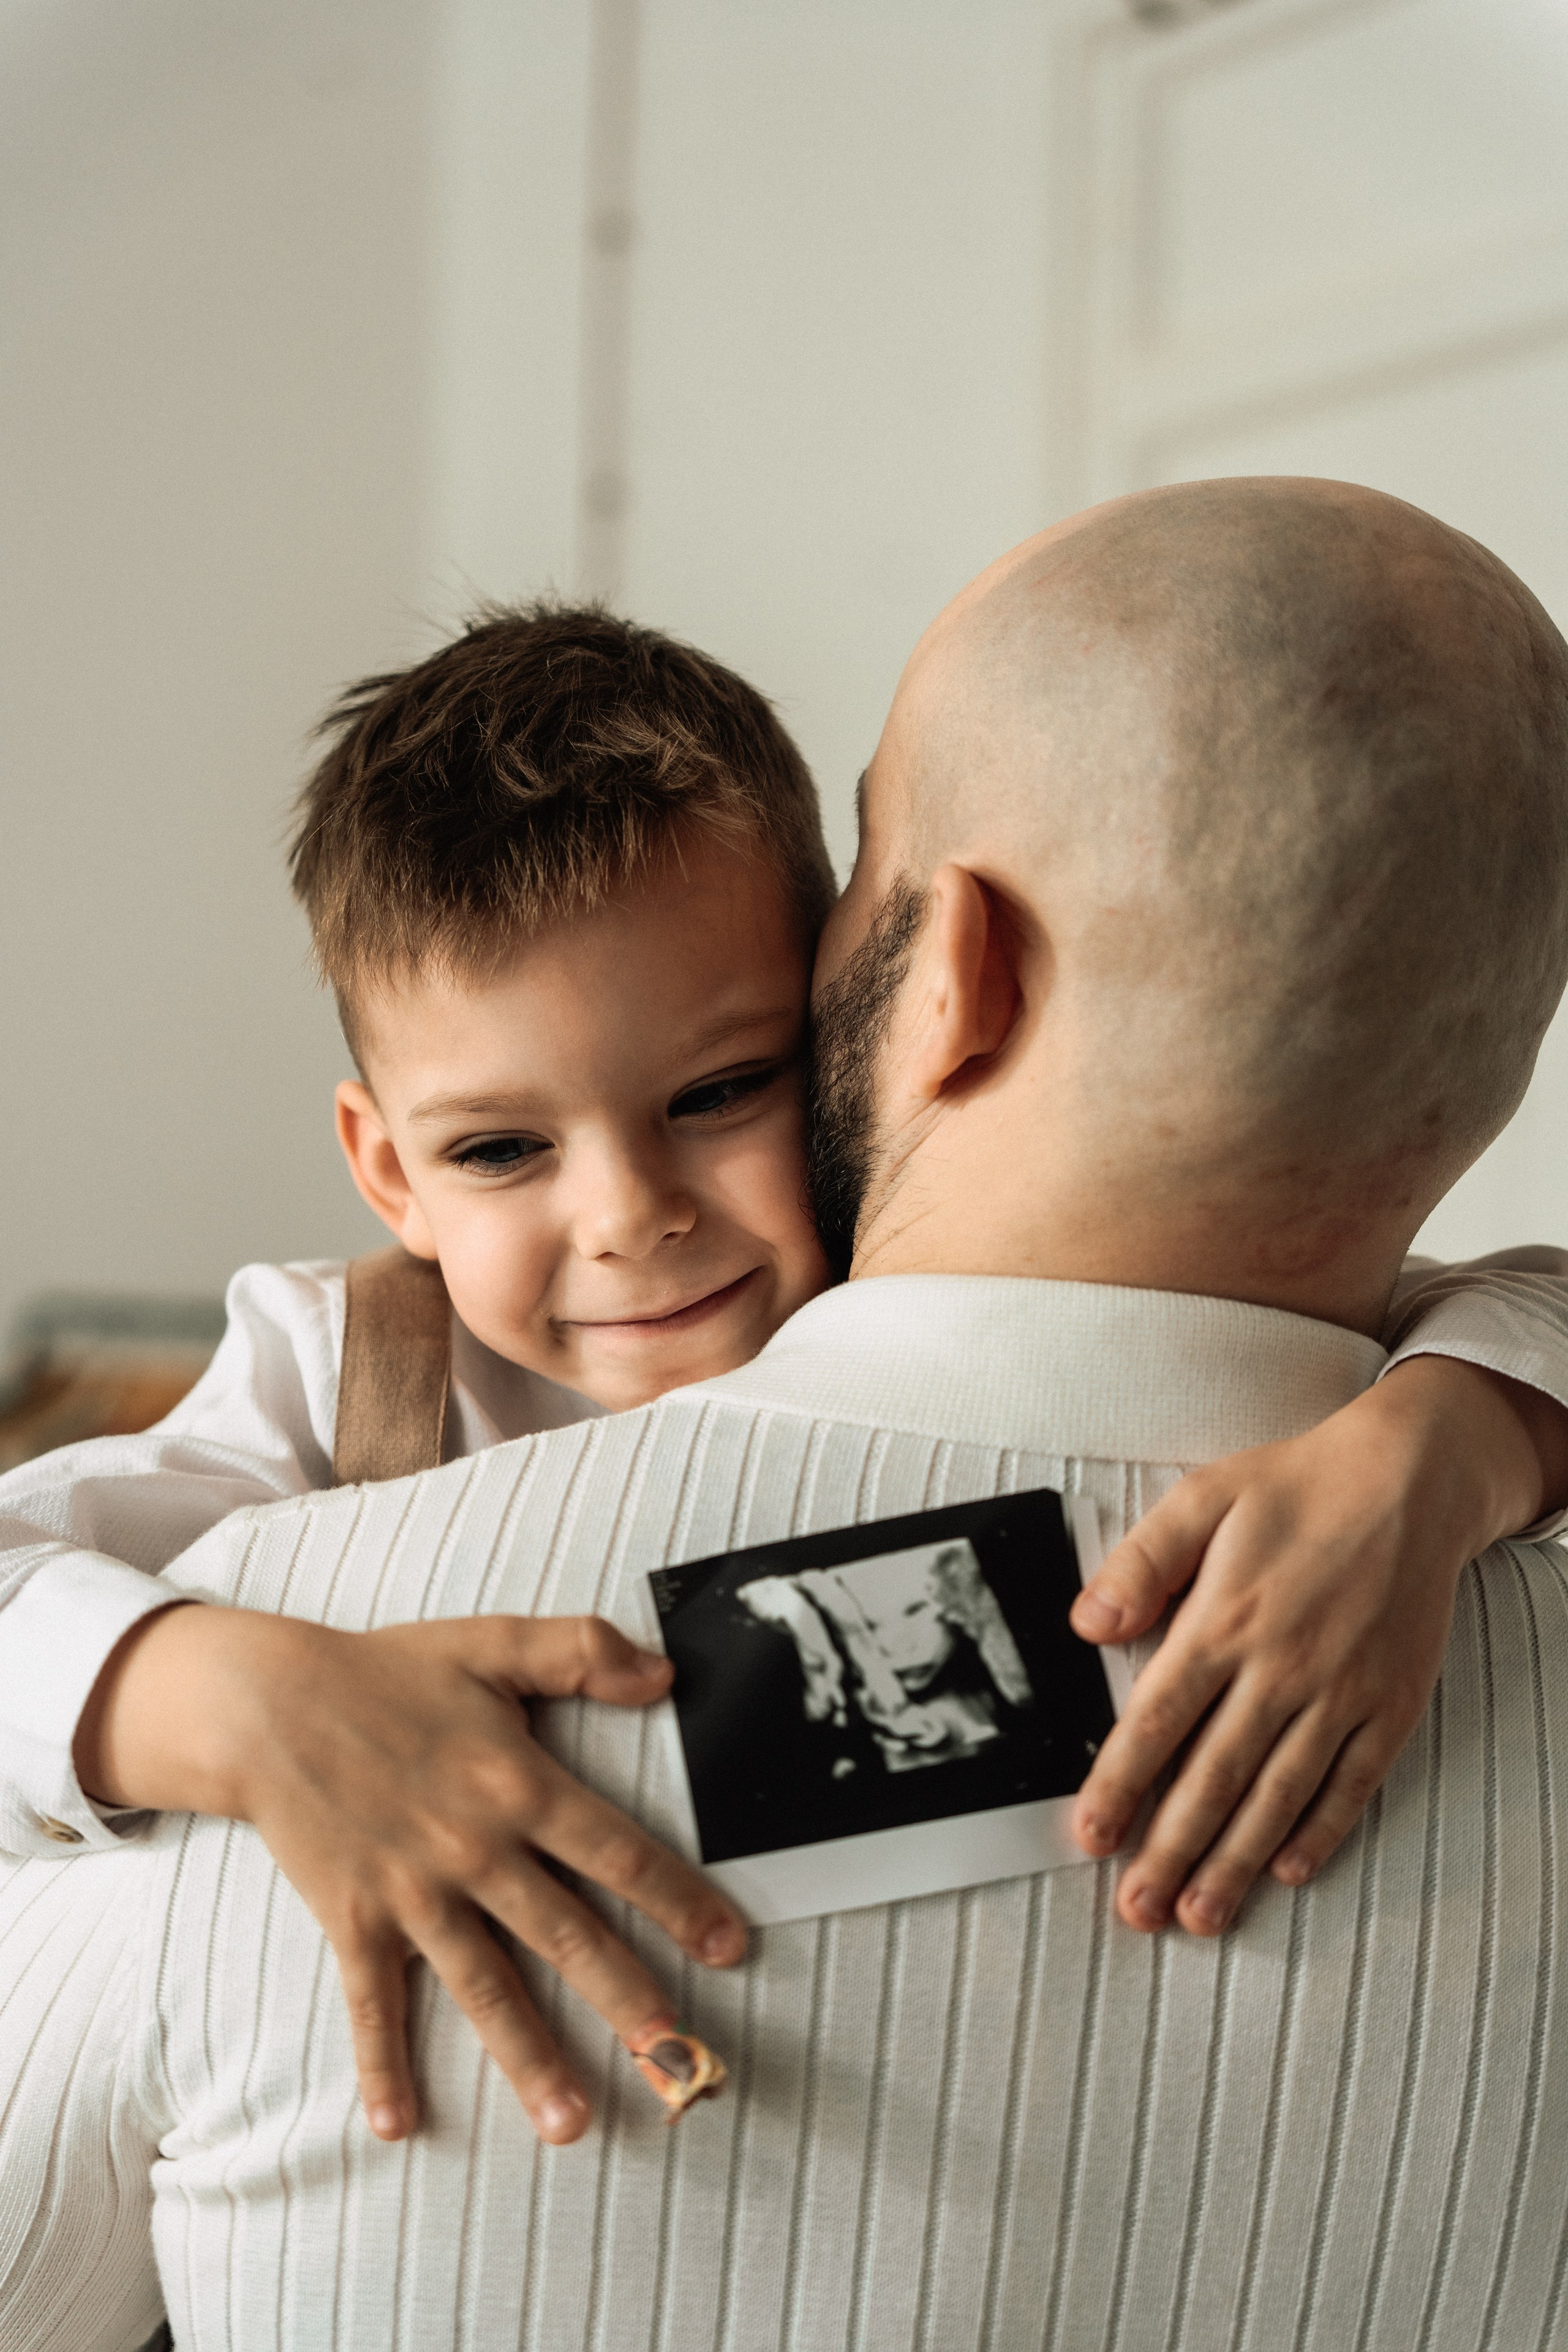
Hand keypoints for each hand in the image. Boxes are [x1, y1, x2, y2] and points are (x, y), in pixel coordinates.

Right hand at [75, 1604, 744, 2145]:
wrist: (269, 1705)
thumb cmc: (389, 1671)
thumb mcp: (493, 1643)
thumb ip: (583, 1651)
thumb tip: (665, 1674)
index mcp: (517, 1785)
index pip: (616, 1852)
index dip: (678, 1899)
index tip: (728, 1947)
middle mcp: (473, 1849)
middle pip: (565, 1935)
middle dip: (626, 1999)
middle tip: (675, 2062)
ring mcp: (412, 1894)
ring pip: (484, 1988)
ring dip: (529, 2059)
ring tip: (573, 2124)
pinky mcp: (353, 1920)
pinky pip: (372, 2004)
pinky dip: (381, 2065)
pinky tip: (398, 2124)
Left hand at [1067, 1356, 1563, 1935]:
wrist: (1410, 1479)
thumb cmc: (1297, 1486)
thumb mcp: (1202, 1499)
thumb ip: (1142, 1564)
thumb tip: (1087, 1624)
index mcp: (1224, 1622)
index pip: (1157, 1722)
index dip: (1119, 1786)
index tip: (1090, 1837)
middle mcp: (1281, 1669)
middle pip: (1213, 1778)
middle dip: (1168, 1851)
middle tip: (1135, 1910)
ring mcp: (1341, 1694)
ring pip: (1277, 1797)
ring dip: (1235, 1862)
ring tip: (1199, 1914)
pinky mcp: (1389, 1705)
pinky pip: (1351, 1785)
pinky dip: (1320, 1833)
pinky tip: (1288, 1872)